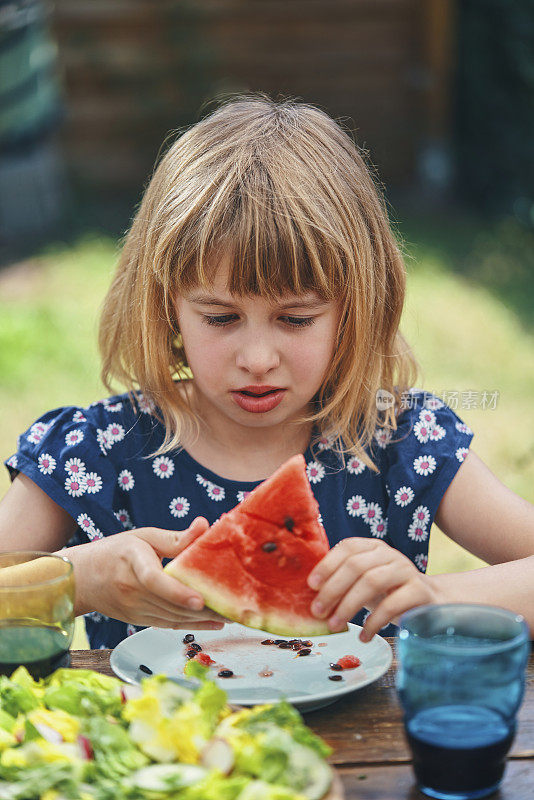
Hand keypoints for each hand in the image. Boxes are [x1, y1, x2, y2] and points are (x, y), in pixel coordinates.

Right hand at [68, 517, 226, 629]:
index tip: (200, 599)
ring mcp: (134, 609)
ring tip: (232, 612)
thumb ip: (175, 538)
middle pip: (170, 604)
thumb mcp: (142, 537)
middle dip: (203, 608)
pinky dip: (192, 625)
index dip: (177, 592)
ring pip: (172, 617)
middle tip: (234, 606)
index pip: (154, 580)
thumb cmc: (114, 552)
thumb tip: (205, 525)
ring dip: (202, 618)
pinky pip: (168, 624)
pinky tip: (214, 622)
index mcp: (132, 562)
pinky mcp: (137, 620)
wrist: (80, 579)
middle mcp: (132, 590)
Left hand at [307, 538, 445, 641]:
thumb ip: (343, 584)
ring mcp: (406, 570)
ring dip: (348, 605)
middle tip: (317, 612)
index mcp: (372, 547)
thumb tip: (310, 598)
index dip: (327, 565)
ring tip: (335, 625)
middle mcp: (389, 554)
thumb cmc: (388, 593)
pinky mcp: (420, 591)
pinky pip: (393, 604)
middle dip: (333, 589)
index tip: (311, 586)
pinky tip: (364, 635)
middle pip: (356, 566)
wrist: (431, 602)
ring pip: (372, 582)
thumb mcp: (364, 584)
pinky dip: (374, 622)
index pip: (347, 547)